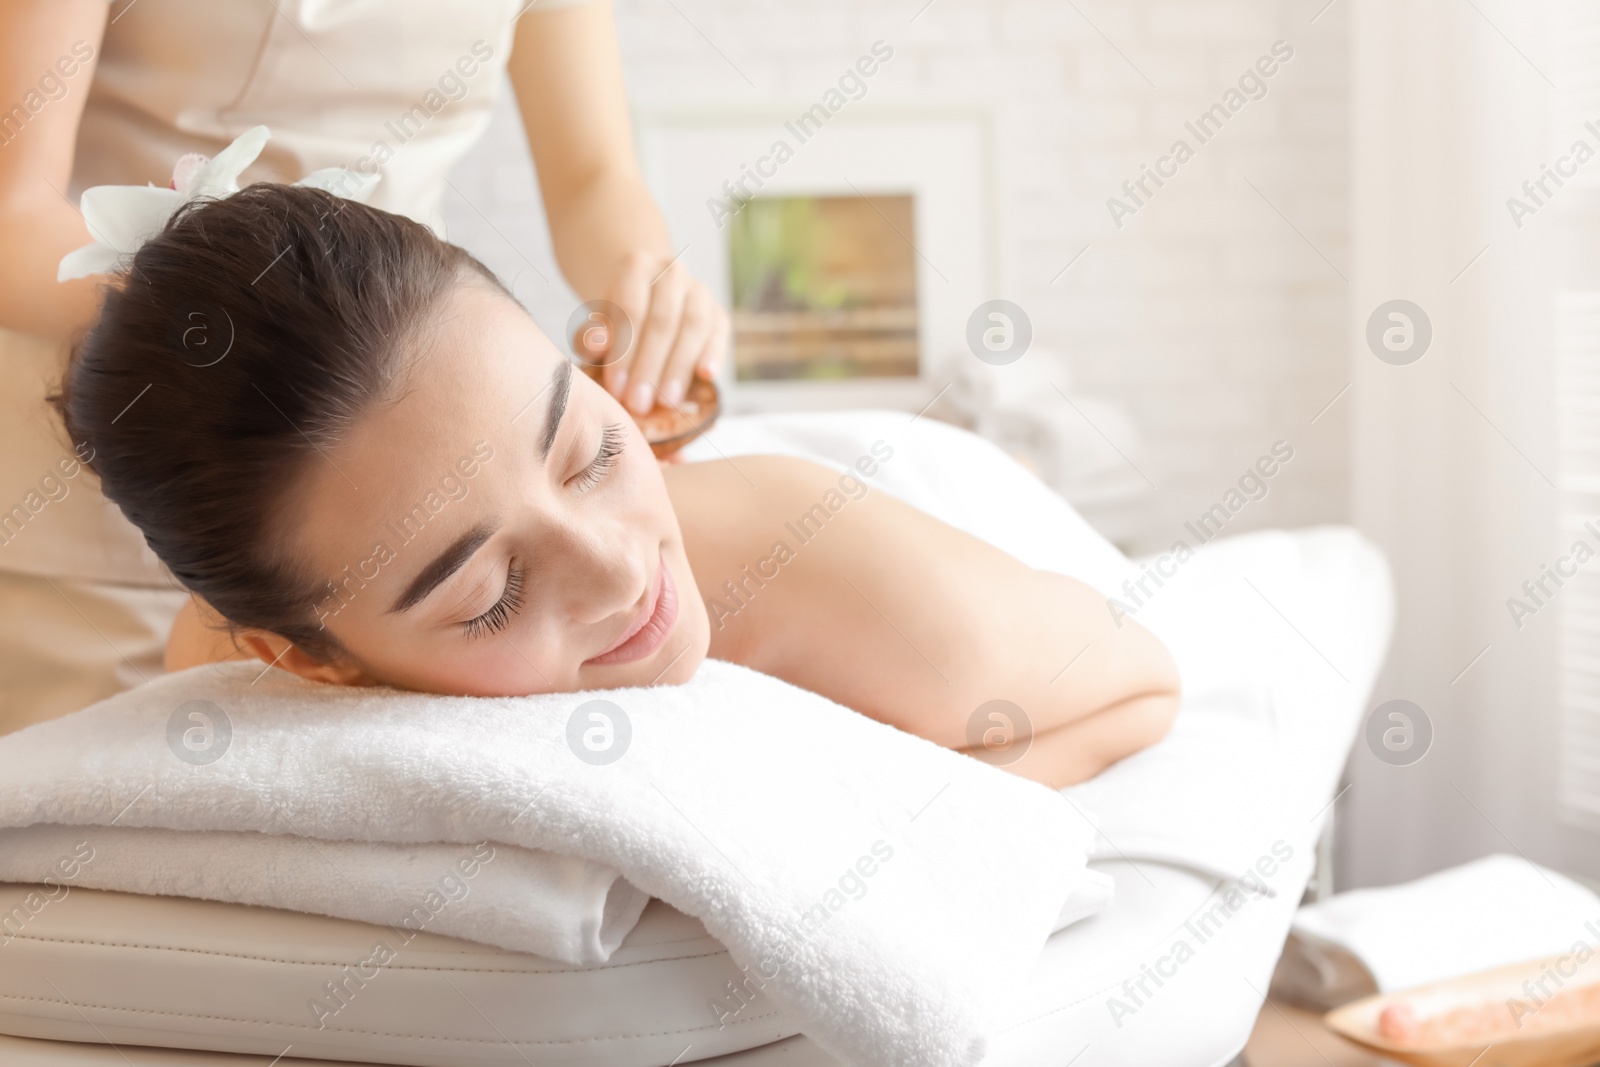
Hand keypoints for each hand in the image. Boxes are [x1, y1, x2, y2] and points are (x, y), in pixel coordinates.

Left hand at [583, 250, 727, 415]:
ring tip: (666, 401)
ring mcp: (699, 292)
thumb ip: (592, 336)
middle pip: (662, 321)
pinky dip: (714, 354)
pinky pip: (719, 334)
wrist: (644, 305)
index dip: (624, 352)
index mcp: (636, 266)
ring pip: (693, 326)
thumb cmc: (616, 321)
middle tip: (638, 403)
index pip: (630, 309)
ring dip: (679, 367)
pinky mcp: (718, 313)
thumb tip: (597, 344)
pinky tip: (706, 376)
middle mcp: (671, 273)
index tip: (616, 389)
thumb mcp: (597, 325)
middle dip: (649, 366)